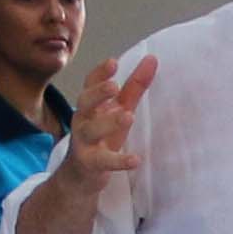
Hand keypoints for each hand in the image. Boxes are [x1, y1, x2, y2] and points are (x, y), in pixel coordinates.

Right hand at [63, 52, 159, 184]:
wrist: (80, 175)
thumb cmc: (102, 135)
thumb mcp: (119, 109)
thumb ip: (134, 86)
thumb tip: (152, 59)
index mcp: (90, 104)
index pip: (90, 84)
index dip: (100, 73)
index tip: (113, 63)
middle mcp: (83, 120)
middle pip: (85, 103)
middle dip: (98, 93)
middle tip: (114, 86)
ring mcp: (83, 142)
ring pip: (92, 130)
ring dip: (109, 122)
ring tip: (128, 116)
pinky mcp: (90, 163)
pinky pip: (103, 161)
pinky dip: (119, 160)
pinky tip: (135, 160)